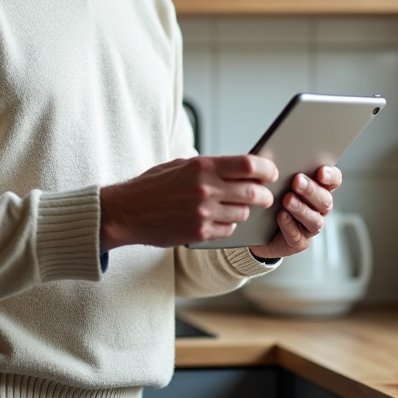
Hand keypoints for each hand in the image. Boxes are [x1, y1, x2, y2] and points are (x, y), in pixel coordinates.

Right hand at [100, 155, 278, 249]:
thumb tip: (242, 168)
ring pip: (243, 213)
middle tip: (266, 196)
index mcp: (202, 166)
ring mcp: (203, 213)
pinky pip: (229, 230)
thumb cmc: (153, 185)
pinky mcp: (199, 233)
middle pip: (253, 192)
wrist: (126, 212)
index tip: (271, 172)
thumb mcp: (180, 165)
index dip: (266, 168)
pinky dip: (229, 226)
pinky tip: (220, 220)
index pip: (248, 164)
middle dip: (265, 195)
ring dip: (245, 211)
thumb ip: (210, 167)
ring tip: (237, 207)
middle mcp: (205, 189)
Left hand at [249, 165, 341, 259]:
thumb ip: (281, 167)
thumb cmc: (271, 197)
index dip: (331, 176)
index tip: (321, 171)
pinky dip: (289, 225)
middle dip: (311, 190)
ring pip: (314, 220)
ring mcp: (310, 227)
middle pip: (325, 200)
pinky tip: (281, 216)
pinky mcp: (298, 242)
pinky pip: (297, 236)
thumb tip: (274, 154)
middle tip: (297, 181)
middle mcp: (318, 208)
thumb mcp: (275, 179)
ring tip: (287, 199)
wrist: (257, 228)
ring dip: (302, 208)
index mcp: (318, 189)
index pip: (334, 180)